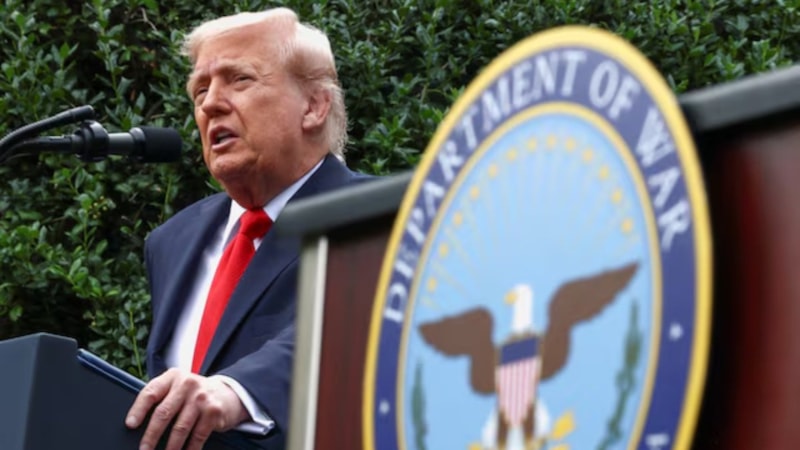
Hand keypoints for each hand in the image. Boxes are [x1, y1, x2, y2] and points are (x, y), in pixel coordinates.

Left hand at [125, 368, 249, 449]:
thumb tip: (137, 423)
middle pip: (163, 413)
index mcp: (173, 377)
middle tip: (144, 449)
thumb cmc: (194, 394)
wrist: (228, 393)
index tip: (130, 425)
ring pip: (179, 428)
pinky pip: (197, 436)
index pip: (151, 392)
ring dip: (170, 447)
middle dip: (151, 436)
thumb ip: (161, 397)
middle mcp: (187, 384)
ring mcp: (202, 397)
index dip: (138, 409)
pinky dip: (189, 449)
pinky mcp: (213, 411)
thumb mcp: (177, 387)